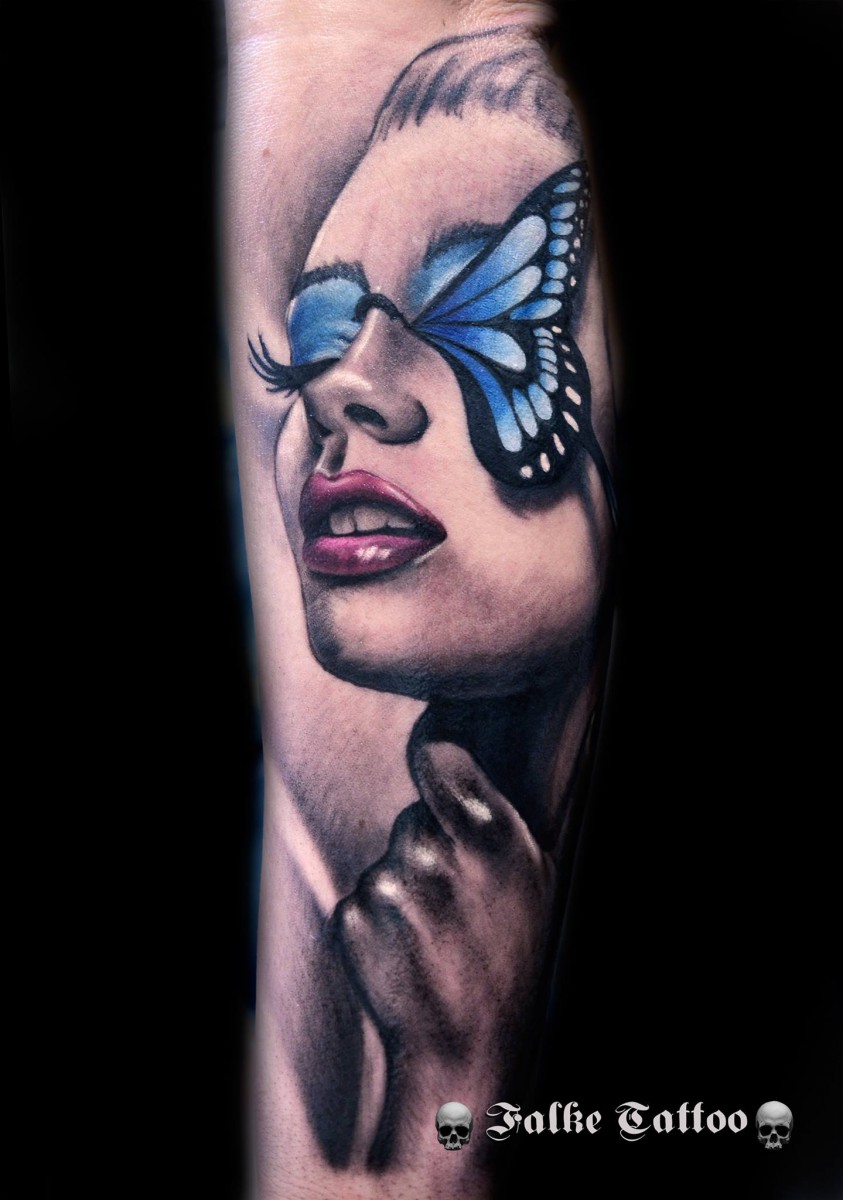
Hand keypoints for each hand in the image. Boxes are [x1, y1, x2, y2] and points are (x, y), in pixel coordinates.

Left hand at [332, 739, 555, 1095]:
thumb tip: (456, 763)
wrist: (465, 1048)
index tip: (434, 772)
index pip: (440, 761)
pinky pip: (359, 899)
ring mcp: (389, 885)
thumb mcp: (535, 885)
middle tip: (453, 904)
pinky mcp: (352, 916)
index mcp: (491, 837)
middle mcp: (435, 853)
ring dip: (401, 890)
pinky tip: (405, 954)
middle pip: (412, 822)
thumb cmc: (511, 964)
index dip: (436, 768)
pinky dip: (374, 923)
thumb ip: (499, 823)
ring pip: (386, 864)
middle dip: (425, 850)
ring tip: (433, 938)